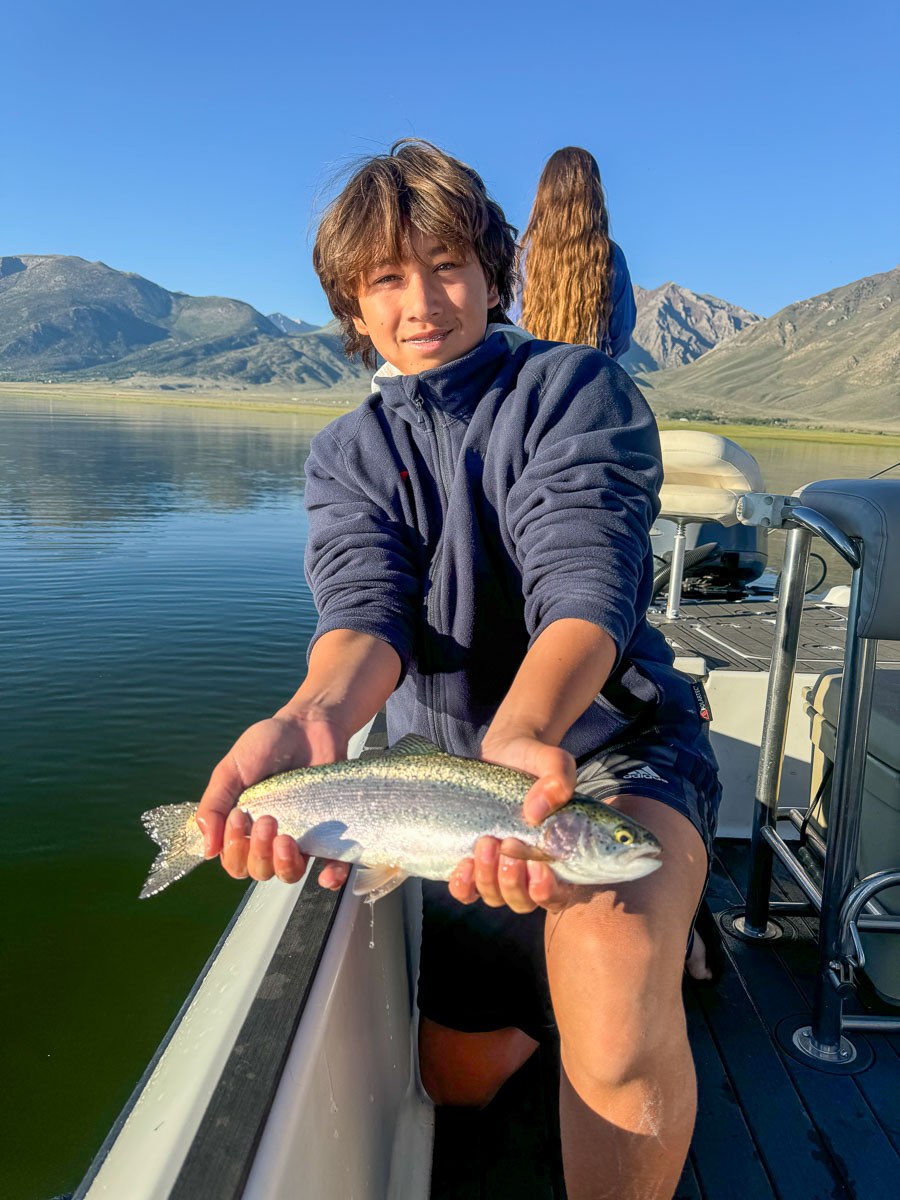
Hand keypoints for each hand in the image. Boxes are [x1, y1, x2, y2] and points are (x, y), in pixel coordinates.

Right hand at [195, 709, 351, 888]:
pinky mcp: (329, 831)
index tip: (238, 816)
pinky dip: (331, 876)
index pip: (234, 861)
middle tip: (267, 819)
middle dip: (258, 853)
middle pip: (259, 872)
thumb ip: (213, 806)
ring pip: (290, 873)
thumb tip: (206, 850)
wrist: (309, 724)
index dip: (234, 849)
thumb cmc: (267, 744)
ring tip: (287, 839)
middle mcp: (270, 837)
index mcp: (244, 827)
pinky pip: (333, 864)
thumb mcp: (231, 769)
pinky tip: (327, 876)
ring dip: (284, 864)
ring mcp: (301, 836)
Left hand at [447, 734, 576, 913]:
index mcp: (559, 857)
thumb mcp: (553, 762)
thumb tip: (536, 812)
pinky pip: (467, 891)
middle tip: (507, 845)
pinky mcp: (474, 863)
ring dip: (488, 878)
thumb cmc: (533, 761)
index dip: (547, 891)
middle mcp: (530, 871)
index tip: (537, 865)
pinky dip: (464, 886)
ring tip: (486, 843)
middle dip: (512, 882)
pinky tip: (464, 864)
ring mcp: (500, 869)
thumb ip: (558, 780)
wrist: (502, 751)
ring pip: (494, 897)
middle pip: (523, 902)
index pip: (559, 895)